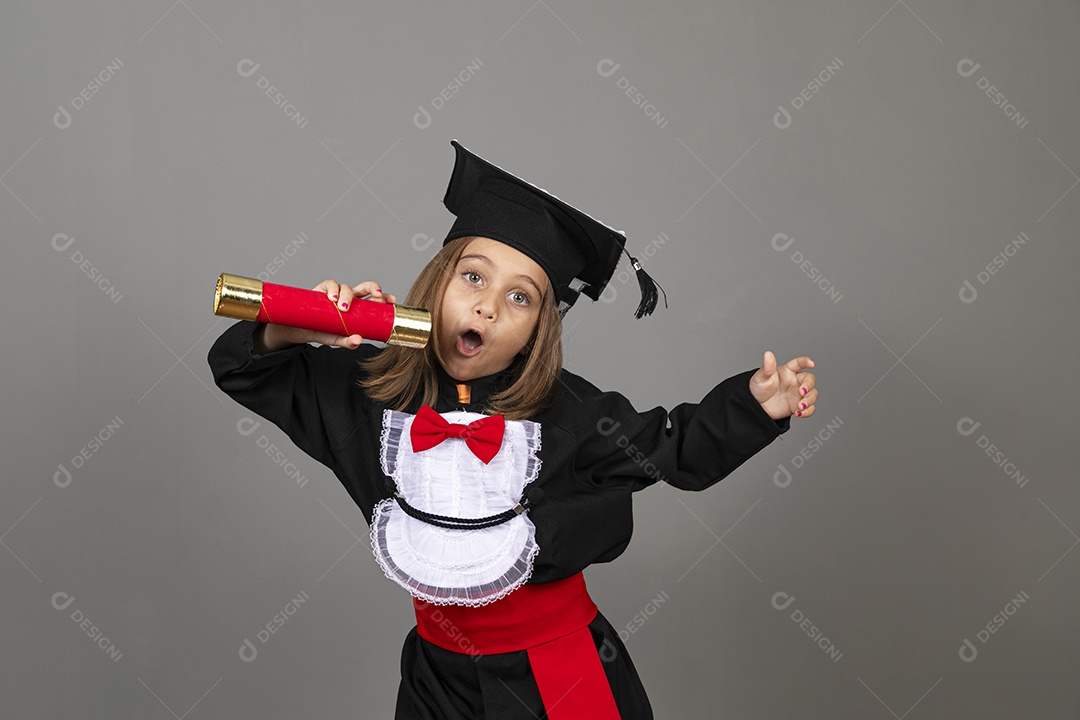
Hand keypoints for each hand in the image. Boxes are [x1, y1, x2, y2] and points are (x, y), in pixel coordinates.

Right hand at [261, 280, 396, 349]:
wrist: (300, 329)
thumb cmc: (322, 332)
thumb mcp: (336, 339)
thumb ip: (347, 341)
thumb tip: (358, 341)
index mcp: (358, 308)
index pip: (374, 300)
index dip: (383, 298)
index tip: (391, 301)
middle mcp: (349, 298)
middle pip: (365, 287)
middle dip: (373, 288)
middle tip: (377, 296)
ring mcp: (336, 292)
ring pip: (347, 287)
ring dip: (347, 295)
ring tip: (343, 307)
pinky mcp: (322, 289)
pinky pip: (329, 284)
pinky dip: (332, 289)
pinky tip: (331, 298)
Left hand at [749, 351, 816, 420]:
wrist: (756, 406)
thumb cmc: (759, 388)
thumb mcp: (761, 377)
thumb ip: (767, 367)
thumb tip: (768, 354)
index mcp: (788, 371)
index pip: (799, 363)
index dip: (806, 362)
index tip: (811, 363)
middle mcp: (795, 381)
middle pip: (810, 379)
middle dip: (808, 385)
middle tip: (801, 392)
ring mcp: (798, 394)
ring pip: (812, 394)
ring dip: (809, 400)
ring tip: (799, 406)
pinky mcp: (798, 405)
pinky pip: (810, 408)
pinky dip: (807, 412)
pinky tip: (799, 413)